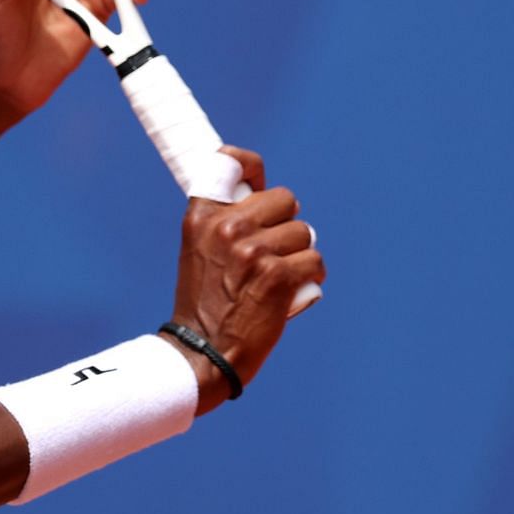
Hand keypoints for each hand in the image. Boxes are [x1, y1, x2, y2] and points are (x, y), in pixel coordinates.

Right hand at [165, 147, 323, 411]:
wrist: (202, 352)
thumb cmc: (205, 302)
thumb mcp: (199, 250)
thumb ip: (225, 221)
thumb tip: (266, 197)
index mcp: (201, 215)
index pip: (229, 162)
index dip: (251, 166)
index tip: (257, 183)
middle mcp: (226, 227)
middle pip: (284, 199)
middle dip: (285, 224)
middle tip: (271, 252)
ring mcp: (253, 250)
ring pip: (304, 232)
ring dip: (299, 256)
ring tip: (277, 279)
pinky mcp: (278, 276)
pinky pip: (314, 261)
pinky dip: (309, 279)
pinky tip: (291, 295)